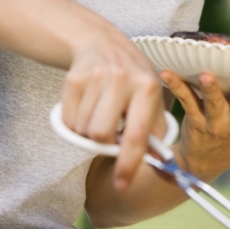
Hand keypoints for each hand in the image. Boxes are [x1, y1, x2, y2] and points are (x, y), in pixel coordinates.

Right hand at [62, 30, 165, 190]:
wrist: (101, 43)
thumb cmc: (133, 78)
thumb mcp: (152, 96)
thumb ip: (156, 130)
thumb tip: (160, 164)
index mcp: (147, 88)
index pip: (136, 135)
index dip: (128, 164)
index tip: (122, 186)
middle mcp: (122, 80)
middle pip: (100, 134)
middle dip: (103, 141)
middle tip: (109, 130)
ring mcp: (96, 77)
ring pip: (83, 129)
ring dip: (89, 131)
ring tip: (100, 113)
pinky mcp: (74, 78)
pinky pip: (69, 119)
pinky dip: (76, 122)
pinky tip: (87, 106)